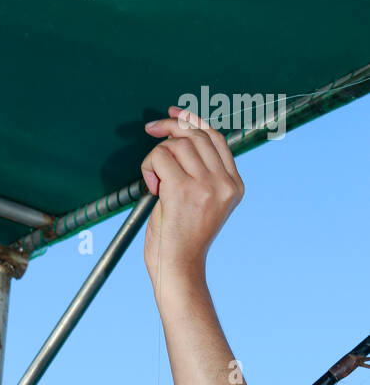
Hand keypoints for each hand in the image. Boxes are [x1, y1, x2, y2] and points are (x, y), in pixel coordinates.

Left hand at [140, 106, 243, 289]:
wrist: (179, 270)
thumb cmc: (181, 241)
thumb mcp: (200, 203)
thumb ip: (199, 173)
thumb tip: (179, 133)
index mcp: (235, 185)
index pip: (215, 137)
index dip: (192, 120)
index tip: (172, 114)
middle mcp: (225, 183)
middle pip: (195, 135)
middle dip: (169, 129)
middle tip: (150, 132)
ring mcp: (207, 186)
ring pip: (177, 144)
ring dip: (156, 156)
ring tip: (153, 181)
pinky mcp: (184, 191)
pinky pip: (161, 157)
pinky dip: (149, 166)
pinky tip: (151, 187)